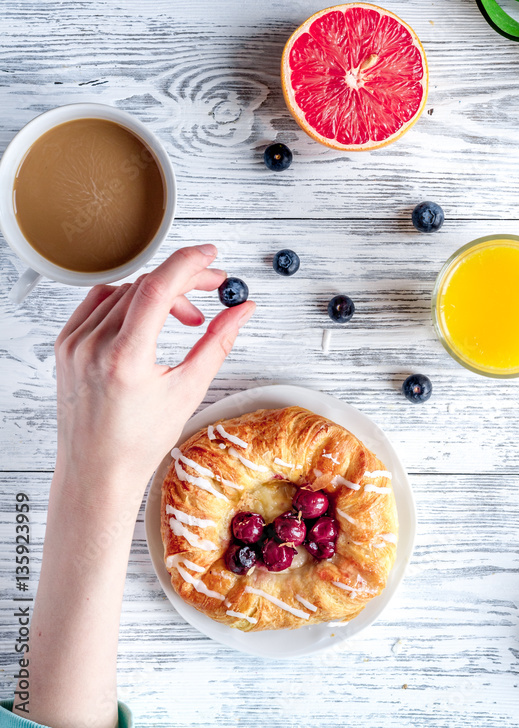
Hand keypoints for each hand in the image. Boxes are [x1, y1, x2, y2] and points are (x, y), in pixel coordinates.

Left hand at [54, 244, 255, 496]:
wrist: (96, 472)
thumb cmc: (140, 441)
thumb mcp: (188, 389)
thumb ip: (218, 342)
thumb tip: (243, 309)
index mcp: (125, 359)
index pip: (157, 288)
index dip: (188, 263)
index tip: (211, 257)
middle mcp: (93, 346)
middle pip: (145, 286)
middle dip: (184, 282)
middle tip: (212, 290)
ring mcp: (74, 343)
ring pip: (125, 290)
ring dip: (159, 294)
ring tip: (183, 318)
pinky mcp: (65, 344)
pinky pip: (99, 302)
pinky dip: (128, 300)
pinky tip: (147, 318)